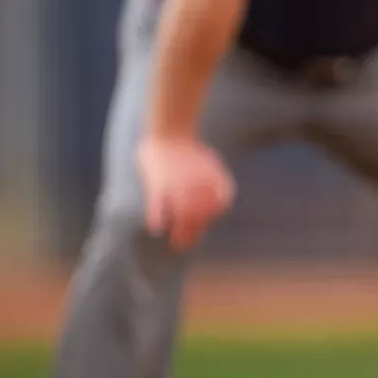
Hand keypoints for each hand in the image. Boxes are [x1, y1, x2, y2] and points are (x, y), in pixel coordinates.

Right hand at [137, 134, 235, 250]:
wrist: (170, 131)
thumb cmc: (190, 152)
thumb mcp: (211, 164)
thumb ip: (218, 183)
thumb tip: (219, 209)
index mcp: (213, 177)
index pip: (220, 203)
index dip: (213, 215)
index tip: (202, 224)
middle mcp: (198, 182)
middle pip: (201, 214)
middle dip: (195, 232)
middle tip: (187, 245)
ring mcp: (177, 183)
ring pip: (182, 214)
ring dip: (180, 232)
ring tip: (177, 244)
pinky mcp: (158, 183)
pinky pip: (158, 204)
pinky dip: (158, 217)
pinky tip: (158, 229)